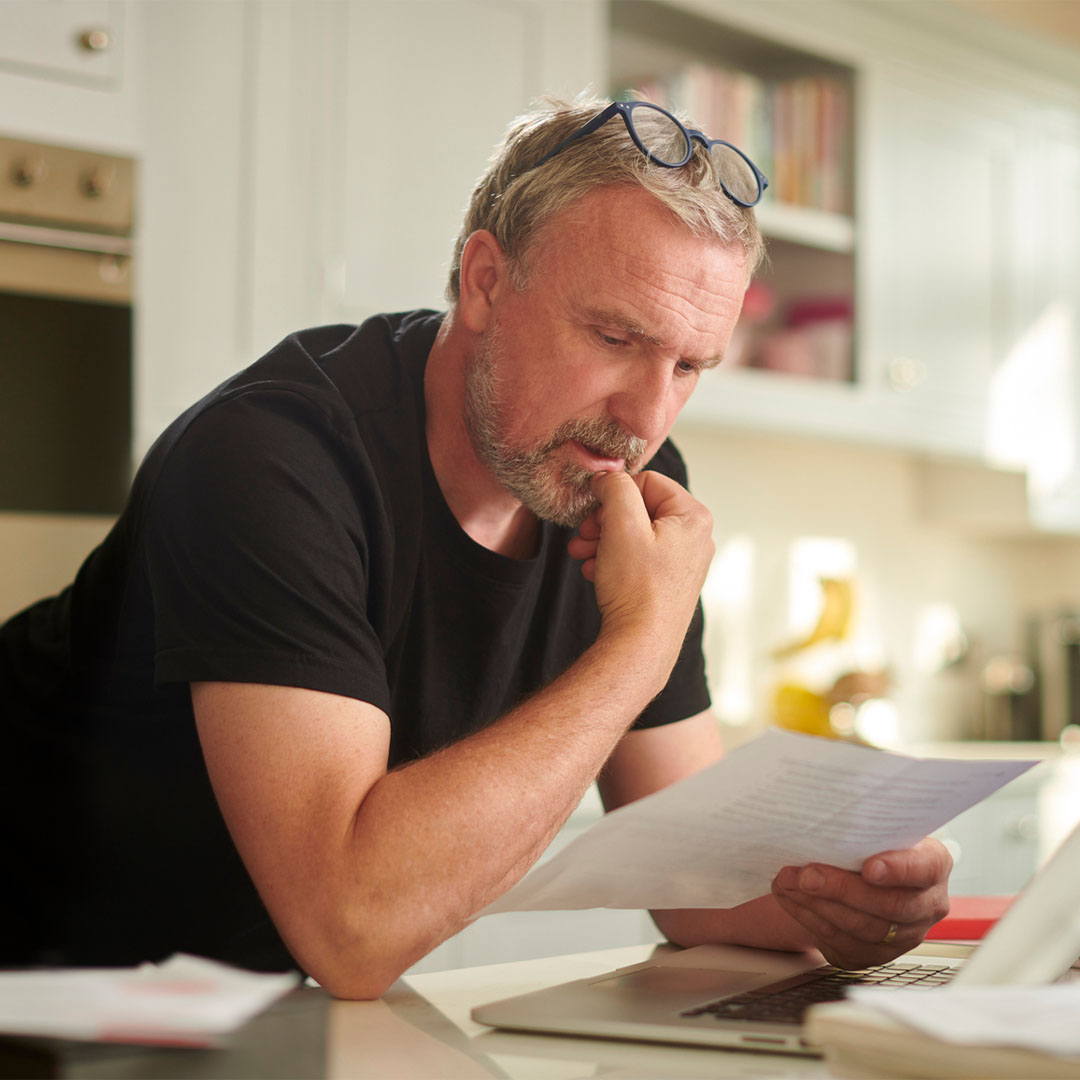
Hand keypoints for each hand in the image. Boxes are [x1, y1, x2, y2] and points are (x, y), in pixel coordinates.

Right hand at [567, 470, 713, 654]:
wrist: (641, 643)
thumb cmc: (637, 588)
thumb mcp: (621, 524)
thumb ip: (616, 488)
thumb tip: (608, 477)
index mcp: (693, 517)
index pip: (648, 482)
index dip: (614, 493)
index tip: (593, 509)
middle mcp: (695, 538)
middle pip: (640, 509)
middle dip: (605, 520)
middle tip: (583, 534)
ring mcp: (683, 562)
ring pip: (635, 535)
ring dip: (603, 540)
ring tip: (582, 554)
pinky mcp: (669, 582)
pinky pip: (637, 558)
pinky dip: (612, 560)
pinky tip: (594, 571)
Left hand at [770, 837, 951, 968]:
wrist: (858, 870)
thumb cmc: (867, 843)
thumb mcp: (875, 827)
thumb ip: (864, 826)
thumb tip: (829, 814)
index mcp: (933, 864)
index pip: (925, 868)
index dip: (898, 870)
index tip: (869, 867)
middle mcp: (926, 904)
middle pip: (890, 905)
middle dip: (842, 889)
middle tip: (808, 875)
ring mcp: (904, 935)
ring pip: (863, 928)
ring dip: (818, 905)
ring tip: (789, 883)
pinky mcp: (874, 955)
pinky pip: (843, 943)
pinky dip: (810, 918)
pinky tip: (791, 899)